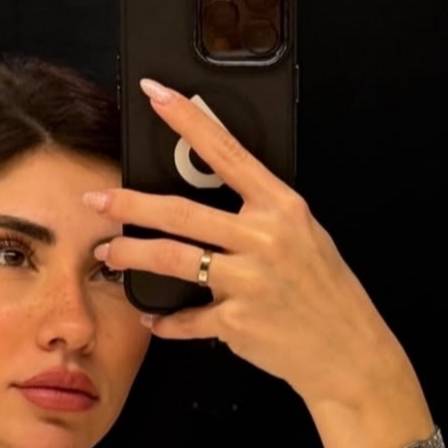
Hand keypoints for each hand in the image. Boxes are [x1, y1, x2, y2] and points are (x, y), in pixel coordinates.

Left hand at [86, 79, 414, 409]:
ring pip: (172, 259)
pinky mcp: (235, 321)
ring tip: (109, 254)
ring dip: (131, 255)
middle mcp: (264, 238)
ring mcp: (248, 280)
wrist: (349, 351)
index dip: (187, 121)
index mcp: (282, 207)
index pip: (227, 152)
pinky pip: (185, 319)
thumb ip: (261, 216)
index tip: (155, 96)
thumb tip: (213, 201)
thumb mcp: (303, 237)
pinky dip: (165, 321)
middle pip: (181, 212)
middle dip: (130, 205)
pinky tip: (154, 318)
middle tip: (98, 200)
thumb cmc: (324, 294)